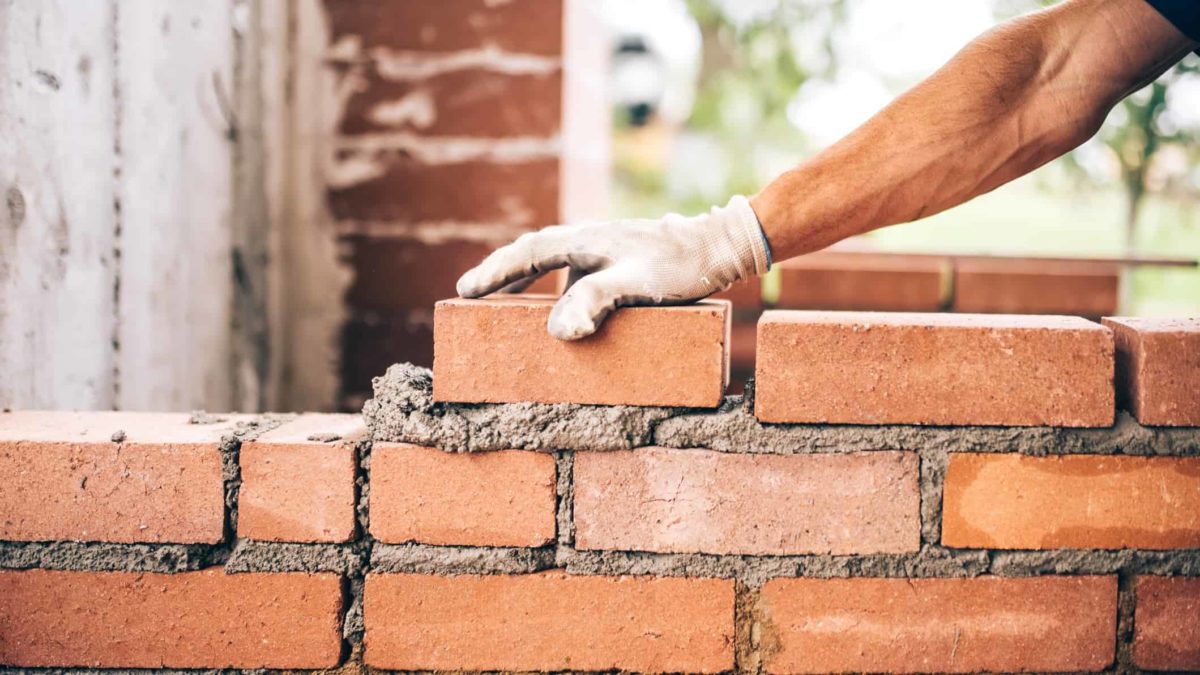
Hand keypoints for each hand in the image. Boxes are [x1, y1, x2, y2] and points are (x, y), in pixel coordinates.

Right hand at [456, 195, 770, 339]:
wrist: (718, 247)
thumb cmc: (679, 266)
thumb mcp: (637, 284)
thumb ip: (596, 301)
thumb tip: (559, 331)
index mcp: (585, 240)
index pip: (527, 253)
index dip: (495, 272)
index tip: (464, 290)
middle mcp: (588, 239)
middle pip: (532, 250)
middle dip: (501, 272)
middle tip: (471, 293)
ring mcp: (602, 248)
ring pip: (550, 258)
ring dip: (524, 276)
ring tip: (501, 300)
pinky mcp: (616, 260)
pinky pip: (572, 270)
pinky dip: (553, 284)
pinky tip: (559, 306)